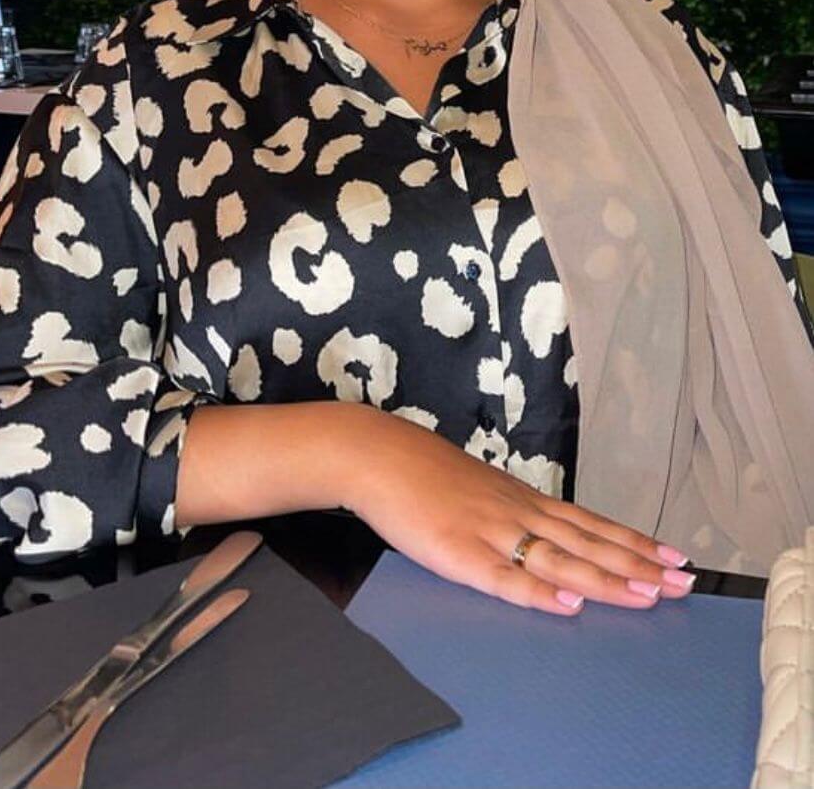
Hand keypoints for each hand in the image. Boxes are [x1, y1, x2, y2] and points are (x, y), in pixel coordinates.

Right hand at [341, 408, 695, 615]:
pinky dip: (539, 595)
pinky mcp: (459, 554)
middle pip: (588, 543)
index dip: (634, 543)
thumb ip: (513, 512)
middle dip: (639, 566)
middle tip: (685, 583)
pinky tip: (568, 607)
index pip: (592, 524)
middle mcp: (519, 513)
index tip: (674, 557)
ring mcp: (491, 532)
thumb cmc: (425, 475)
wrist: (377, 455)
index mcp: (524, 500)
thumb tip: (546, 533)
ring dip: (606, 580)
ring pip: (559, 561)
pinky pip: (505, 579)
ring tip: (648, 595)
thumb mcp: (481, 489)